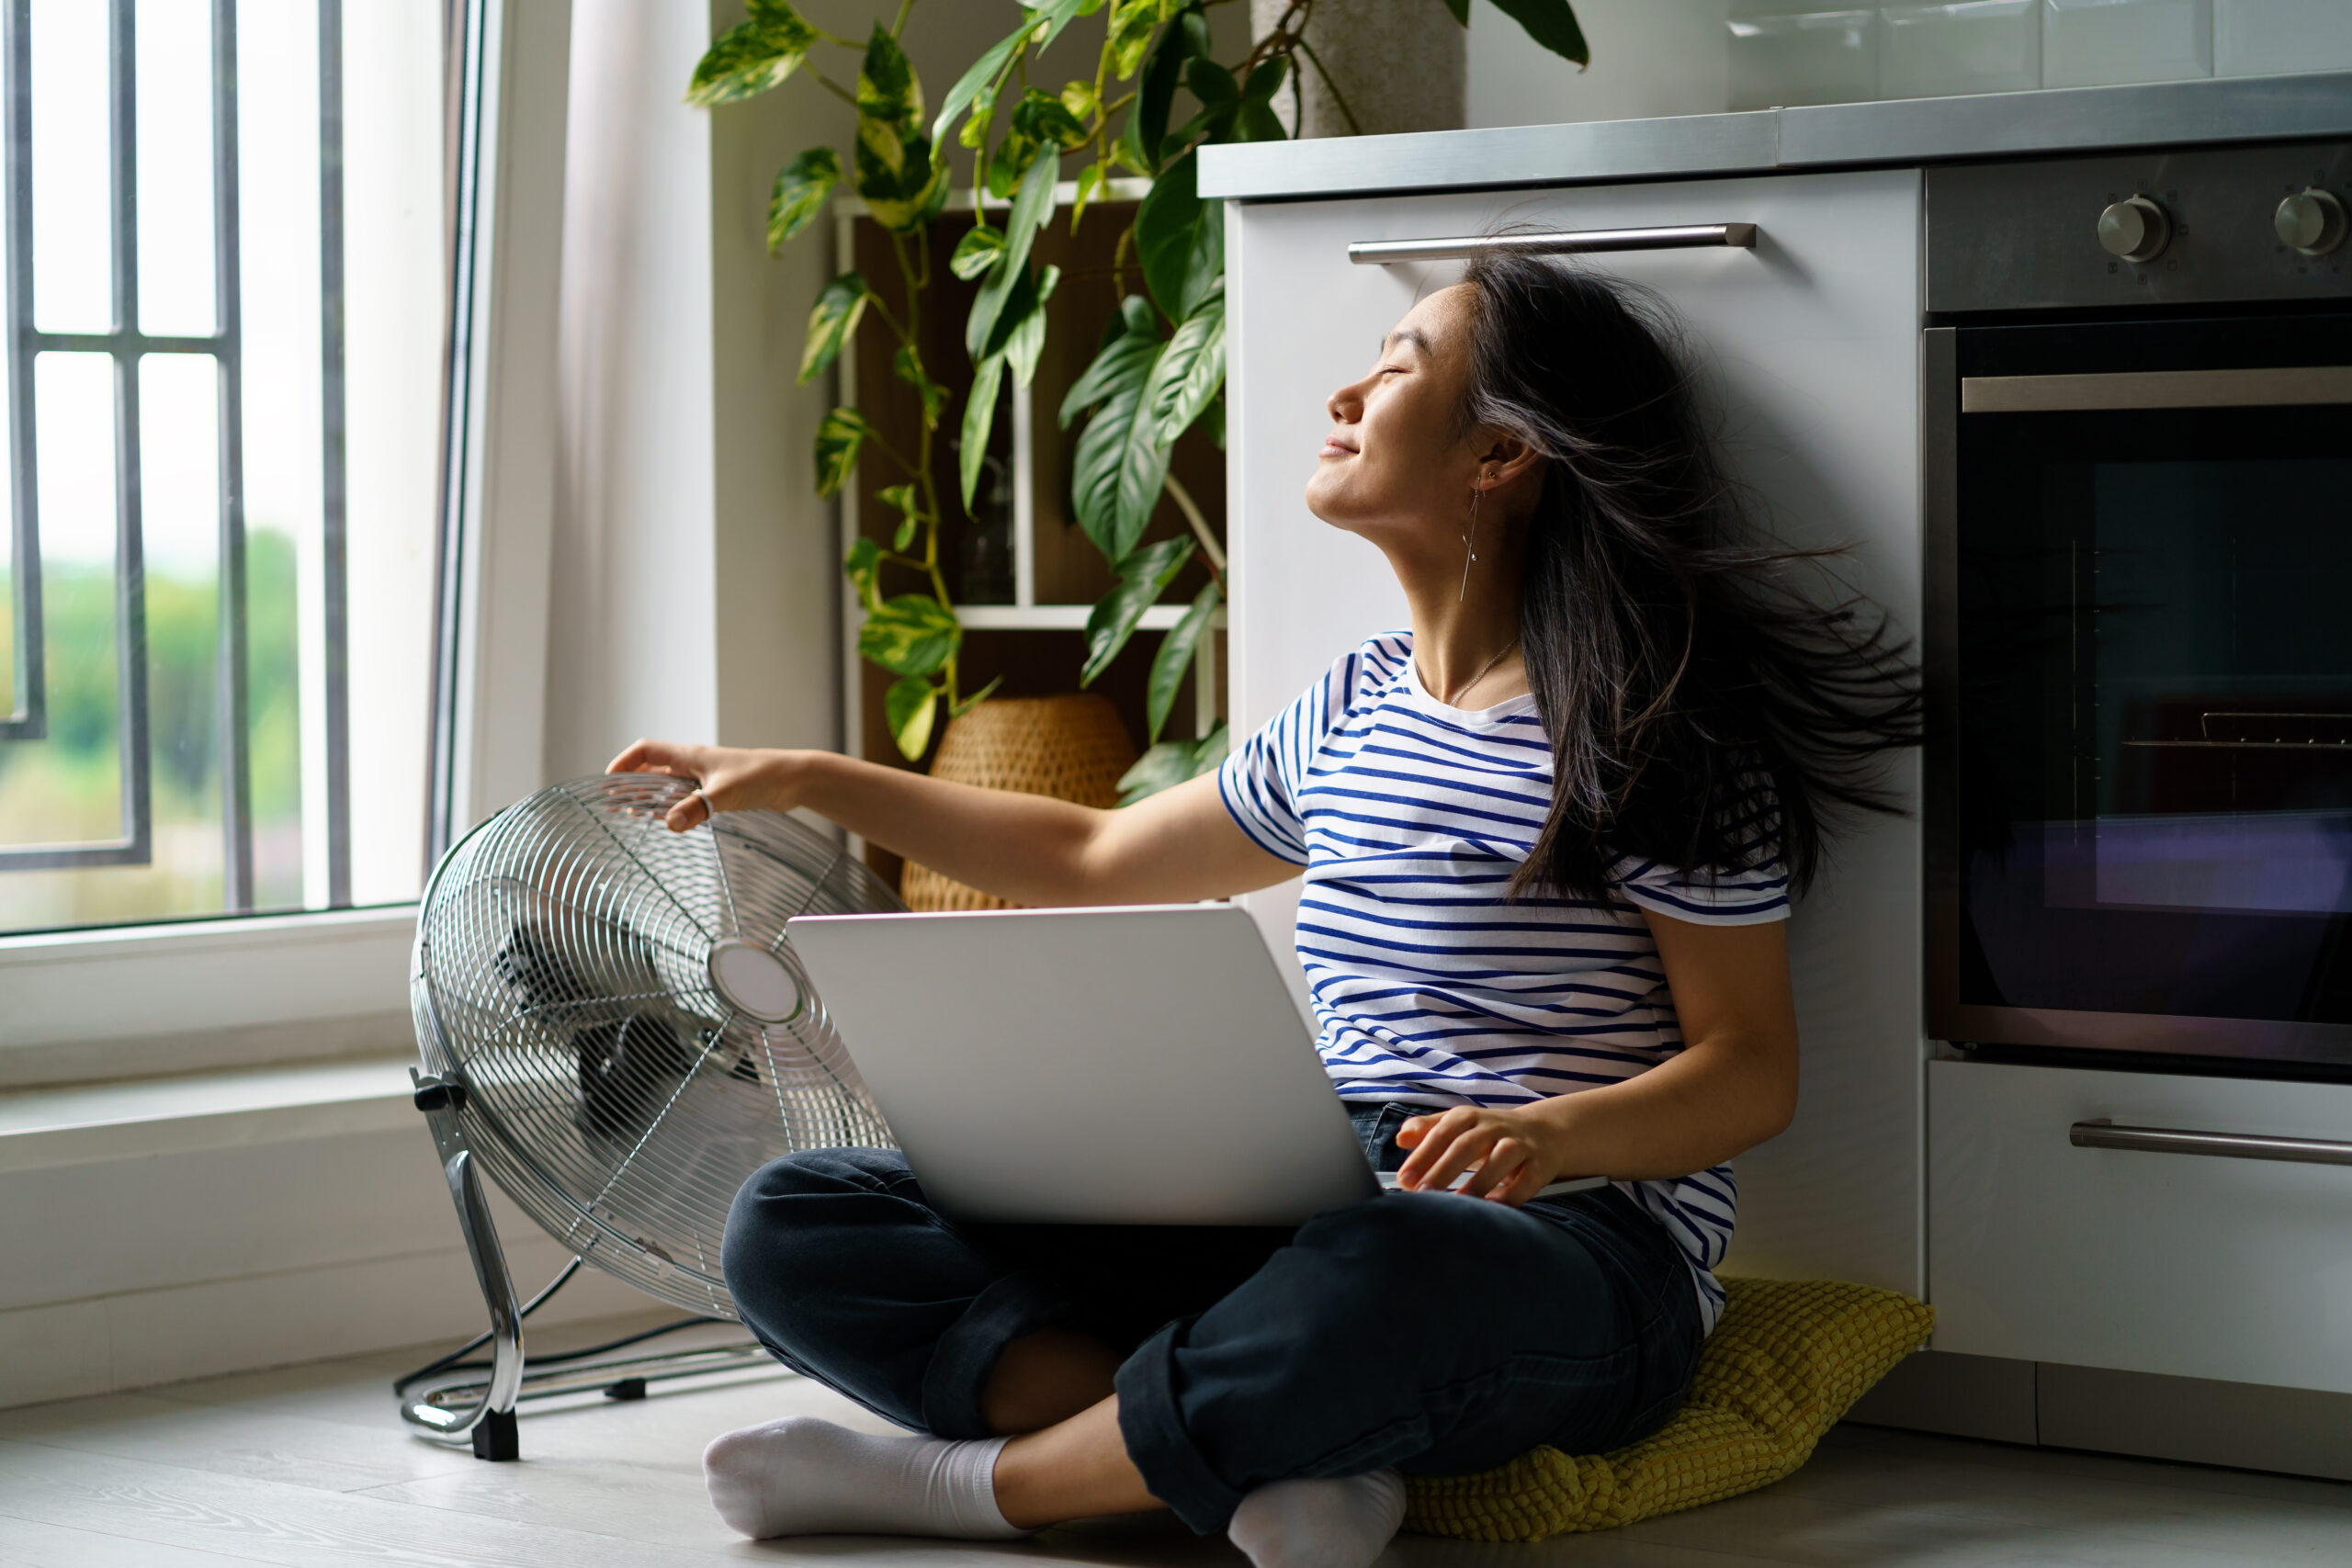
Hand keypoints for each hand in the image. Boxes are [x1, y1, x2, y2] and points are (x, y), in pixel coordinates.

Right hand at [605, 739, 808, 832]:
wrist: (795, 779)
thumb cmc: (762, 776)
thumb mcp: (724, 794)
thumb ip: (697, 808)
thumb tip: (669, 825)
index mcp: (690, 755)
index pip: (645, 750)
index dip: (623, 763)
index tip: (608, 782)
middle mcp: (694, 763)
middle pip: (652, 769)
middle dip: (631, 785)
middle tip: (614, 806)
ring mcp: (706, 776)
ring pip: (669, 785)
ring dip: (651, 798)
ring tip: (633, 816)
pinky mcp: (719, 790)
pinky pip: (687, 797)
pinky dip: (673, 807)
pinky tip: (670, 821)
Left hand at [1393, 1102, 1575, 1205]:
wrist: (1544, 1132)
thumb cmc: (1490, 1133)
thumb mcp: (1458, 1126)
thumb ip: (1428, 1130)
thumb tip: (1401, 1137)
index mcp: (1469, 1117)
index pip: (1443, 1132)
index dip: (1423, 1155)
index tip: (1405, 1179)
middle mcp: (1494, 1127)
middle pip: (1468, 1145)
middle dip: (1443, 1170)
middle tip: (1423, 1193)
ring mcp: (1519, 1145)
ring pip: (1501, 1158)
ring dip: (1479, 1182)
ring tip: (1458, 1204)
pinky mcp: (1540, 1164)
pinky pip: (1528, 1179)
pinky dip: (1512, 1194)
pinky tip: (1495, 1207)